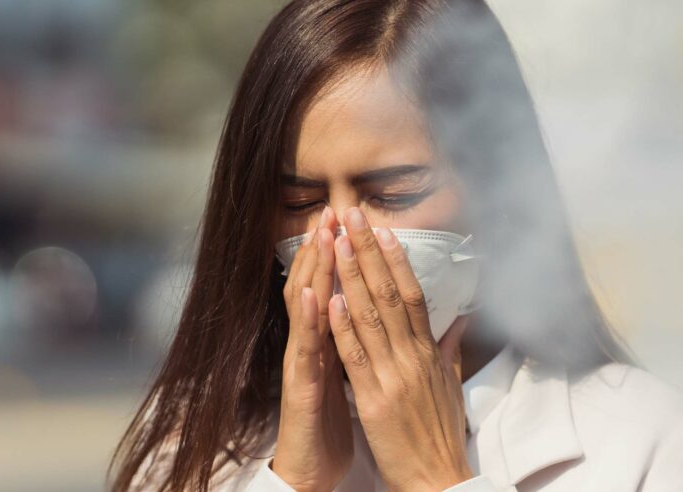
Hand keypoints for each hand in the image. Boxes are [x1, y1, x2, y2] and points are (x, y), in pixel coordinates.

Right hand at [273, 206, 352, 490]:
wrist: (313, 467)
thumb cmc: (334, 423)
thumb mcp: (356, 377)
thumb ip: (366, 345)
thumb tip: (383, 321)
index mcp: (335, 341)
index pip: (340, 288)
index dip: (348, 256)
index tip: (359, 222)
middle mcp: (315, 345)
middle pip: (319, 288)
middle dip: (326, 250)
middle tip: (333, 211)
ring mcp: (303, 362)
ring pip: (307, 309)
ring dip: (312, 271)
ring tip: (319, 236)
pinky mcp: (299, 386)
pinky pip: (304, 349)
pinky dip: (308, 320)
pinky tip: (311, 294)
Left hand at [326, 206, 473, 490]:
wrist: (439, 479)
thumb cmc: (441, 436)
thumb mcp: (451, 386)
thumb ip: (449, 350)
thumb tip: (457, 321)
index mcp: (430, 353)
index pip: (412, 296)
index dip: (397, 260)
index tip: (384, 230)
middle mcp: (414, 357)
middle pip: (390, 294)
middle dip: (369, 252)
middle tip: (354, 216)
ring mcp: (395, 376)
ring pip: (371, 317)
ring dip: (352, 276)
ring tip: (339, 241)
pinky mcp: (375, 399)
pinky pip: (356, 356)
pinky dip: (344, 326)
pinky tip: (333, 298)